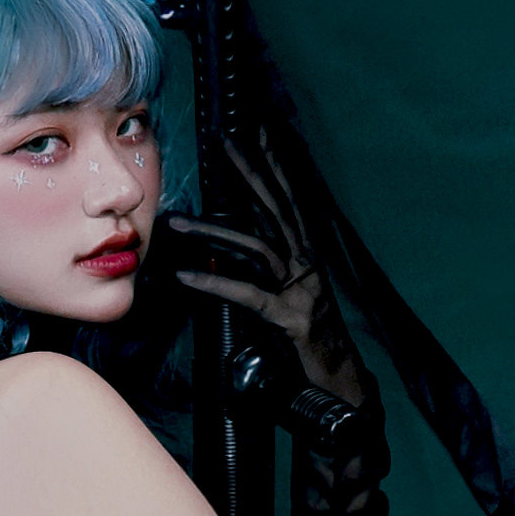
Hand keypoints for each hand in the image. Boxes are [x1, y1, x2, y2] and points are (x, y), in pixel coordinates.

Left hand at [164, 132, 370, 407]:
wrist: (338, 384)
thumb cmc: (307, 344)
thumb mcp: (283, 300)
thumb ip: (260, 276)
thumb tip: (225, 258)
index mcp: (307, 255)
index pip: (288, 200)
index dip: (273, 165)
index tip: (257, 132)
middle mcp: (307, 263)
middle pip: (275, 207)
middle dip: (249, 170)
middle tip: (224, 139)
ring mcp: (300, 288)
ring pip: (255, 246)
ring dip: (211, 230)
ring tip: (176, 221)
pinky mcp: (287, 317)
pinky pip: (244, 295)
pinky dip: (212, 284)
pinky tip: (184, 277)